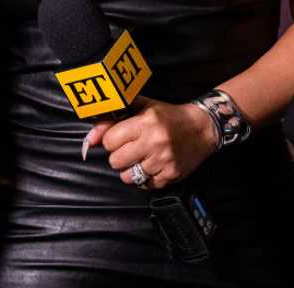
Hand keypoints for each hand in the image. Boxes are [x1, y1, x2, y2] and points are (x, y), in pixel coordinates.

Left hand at [82, 97, 217, 189]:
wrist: (203, 127)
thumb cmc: (169, 116)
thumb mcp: (144, 107)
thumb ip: (114, 118)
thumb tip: (90, 138)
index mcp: (146, 122)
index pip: (110, 141)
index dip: (113, 140)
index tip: (122, 137)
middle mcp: (154, 142)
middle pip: (115, 161)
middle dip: (120, 156)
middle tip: (132, 148)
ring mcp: (163, 160)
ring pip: (127, 177)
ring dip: (131, 169)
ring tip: (142, 158)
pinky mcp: (171, 175)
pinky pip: (145, 185)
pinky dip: (146, 178)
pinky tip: (154, 165)